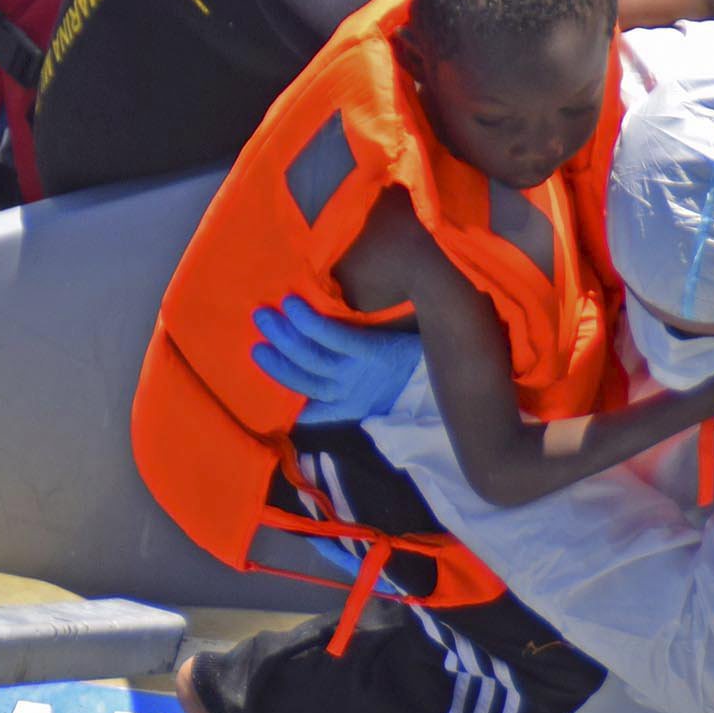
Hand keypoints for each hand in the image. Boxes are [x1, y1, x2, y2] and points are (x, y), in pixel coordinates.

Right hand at [252, 296, 426, 423]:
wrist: (457, 370)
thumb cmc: (414, 374)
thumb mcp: (378, 392)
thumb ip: (348, 389)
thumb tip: (314, 391)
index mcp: (347, 405)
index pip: (305, 398)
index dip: (280, 382)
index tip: (257, 362)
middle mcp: (347, 393)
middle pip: (301, 373)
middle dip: (274, 352)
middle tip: (255, 325)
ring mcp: (358, 374)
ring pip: (311, 356)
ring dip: (284, 335)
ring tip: (264, 314)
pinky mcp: (372, 353)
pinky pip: (335, 337)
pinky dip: (312, 323)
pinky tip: (295, 306)